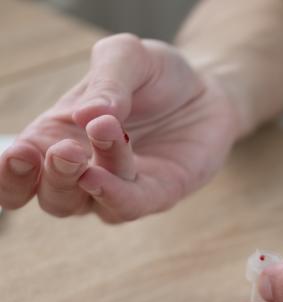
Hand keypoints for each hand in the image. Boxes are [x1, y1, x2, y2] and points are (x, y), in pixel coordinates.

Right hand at [0, 34, 238, 221]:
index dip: (7, 174)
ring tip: (94, 142)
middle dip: (50, 177)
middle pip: (51, 198)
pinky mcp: (157, 195)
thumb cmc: (156, 76)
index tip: (16, 155)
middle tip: (66, 148)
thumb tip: (85, 115)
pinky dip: (113, 196)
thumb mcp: (127, 59)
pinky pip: (128, 206)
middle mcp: (83, 172)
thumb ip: (106, 81)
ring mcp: (119, 188)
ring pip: (86, 203)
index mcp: (57, 138)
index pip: (19, 172)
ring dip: (82, 180)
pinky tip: (102, 177)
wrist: (207, 90)